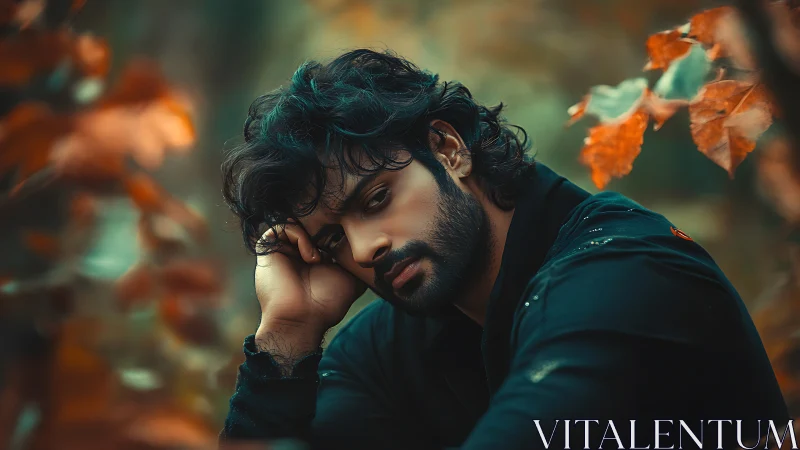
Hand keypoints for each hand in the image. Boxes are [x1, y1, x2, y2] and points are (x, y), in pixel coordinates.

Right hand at [253, 223, 366, 353]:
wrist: (302, 318)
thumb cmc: (327, 303)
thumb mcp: (351, 279)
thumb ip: (356, 262)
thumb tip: (371, 249)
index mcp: (314, 257)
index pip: (324, 231)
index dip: (336, 230)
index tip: (347, 237)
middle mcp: (297, 252)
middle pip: (310, 224)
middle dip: (324, 226)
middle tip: (336, 238)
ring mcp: (283, 250)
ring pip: (296, 222)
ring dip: (311, 234)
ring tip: (321, 256)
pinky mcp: (269, 249)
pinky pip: (281, 227)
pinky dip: (298, 235)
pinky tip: (310, 256)